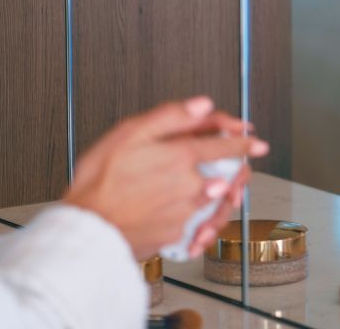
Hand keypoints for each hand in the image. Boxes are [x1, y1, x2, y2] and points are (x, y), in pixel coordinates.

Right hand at [63, 96, 268, 260]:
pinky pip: (195, 224)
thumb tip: (203, 104)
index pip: (227, 145)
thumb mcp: (129, 134)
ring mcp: (186, 212)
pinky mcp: (178, 234)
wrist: (84, 232)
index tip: (255, 141)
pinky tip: (171, 214)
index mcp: (182, 157)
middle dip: (228, 171)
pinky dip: (191, 219)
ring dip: (210, 196)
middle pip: (226, 175)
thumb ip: (171, 116)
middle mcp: (192, 186)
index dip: (244, 141)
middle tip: (221, 170)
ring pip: (212, 201)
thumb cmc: (99, 183)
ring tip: (188, 193)